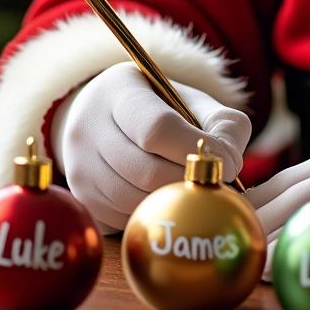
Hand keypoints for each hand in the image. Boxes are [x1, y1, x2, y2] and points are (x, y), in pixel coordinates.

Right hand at [54, 62, 250, 232]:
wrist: (105, 117)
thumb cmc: (161, 108)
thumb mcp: (191, 100)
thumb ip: (221, 123)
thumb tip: (231, 161)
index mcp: (119, 91)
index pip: (157, 128)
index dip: (194, 150)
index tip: (227, 161)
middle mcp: (88, 127)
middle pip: (146, 170)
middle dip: (188, 180)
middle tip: (214, 182)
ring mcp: (79, 165)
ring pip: (134, 199)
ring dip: (173, 201)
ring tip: (194, 190)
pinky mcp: (81, 197)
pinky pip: (123, 218)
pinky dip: (153, 212)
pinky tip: (168, 199)